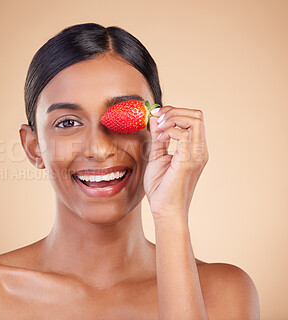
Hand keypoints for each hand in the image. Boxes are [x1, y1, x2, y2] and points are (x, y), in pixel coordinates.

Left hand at [143, 105, 208, 221]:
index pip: (193, 118)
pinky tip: (160, 140)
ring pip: (194, 120)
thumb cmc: (161, 188)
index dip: (174, 112)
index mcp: (194, 149)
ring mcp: (196, 155)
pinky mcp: (188, 161)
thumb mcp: (157, 156)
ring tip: (158, 130)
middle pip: (196, 115)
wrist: (165, 211)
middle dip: (173, 111)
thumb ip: (158, 137)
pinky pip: (184, 135)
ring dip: (172, 118)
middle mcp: (199, 150)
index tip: (155, 116)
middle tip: (156, 119)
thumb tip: (155, 119)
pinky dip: (169, 131)